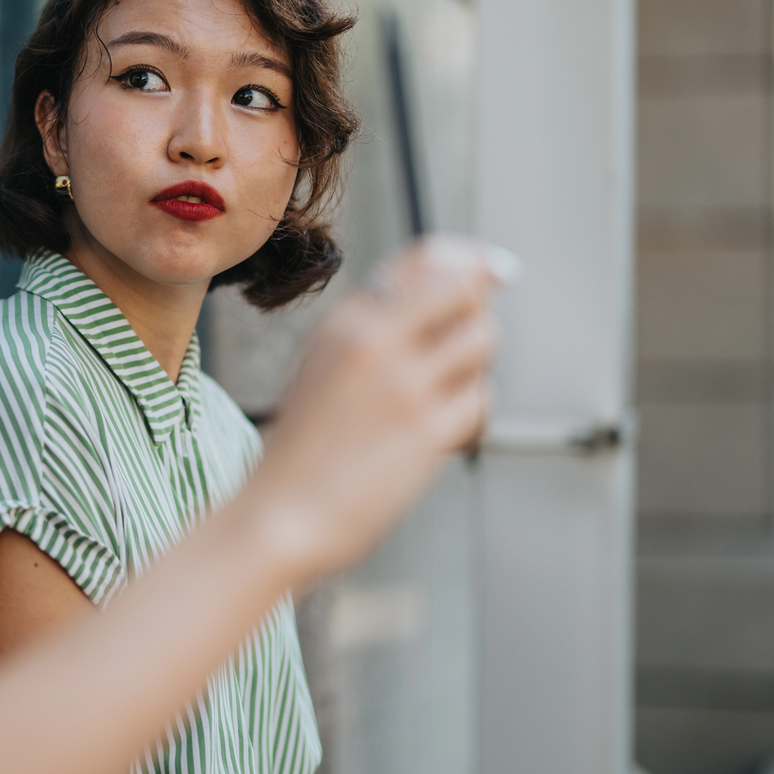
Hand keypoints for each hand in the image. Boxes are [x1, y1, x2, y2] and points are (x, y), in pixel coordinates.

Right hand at [241, 236, 501, 578]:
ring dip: (476, 372)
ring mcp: (400, 384)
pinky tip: (442, 441)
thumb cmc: (303, 453)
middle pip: (465, 289)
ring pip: (481, 341)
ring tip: (445, 404)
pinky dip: (472, 421)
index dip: (470, 260)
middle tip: (462, 355)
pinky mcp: (424, 429)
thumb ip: (376, 335)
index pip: (423, 258)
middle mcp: (372, 340)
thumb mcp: (324, 371)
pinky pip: (479, 400)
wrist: (278, 516)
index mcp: (344, 322)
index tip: (496, 270)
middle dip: (478, 316)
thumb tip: (455, 301)